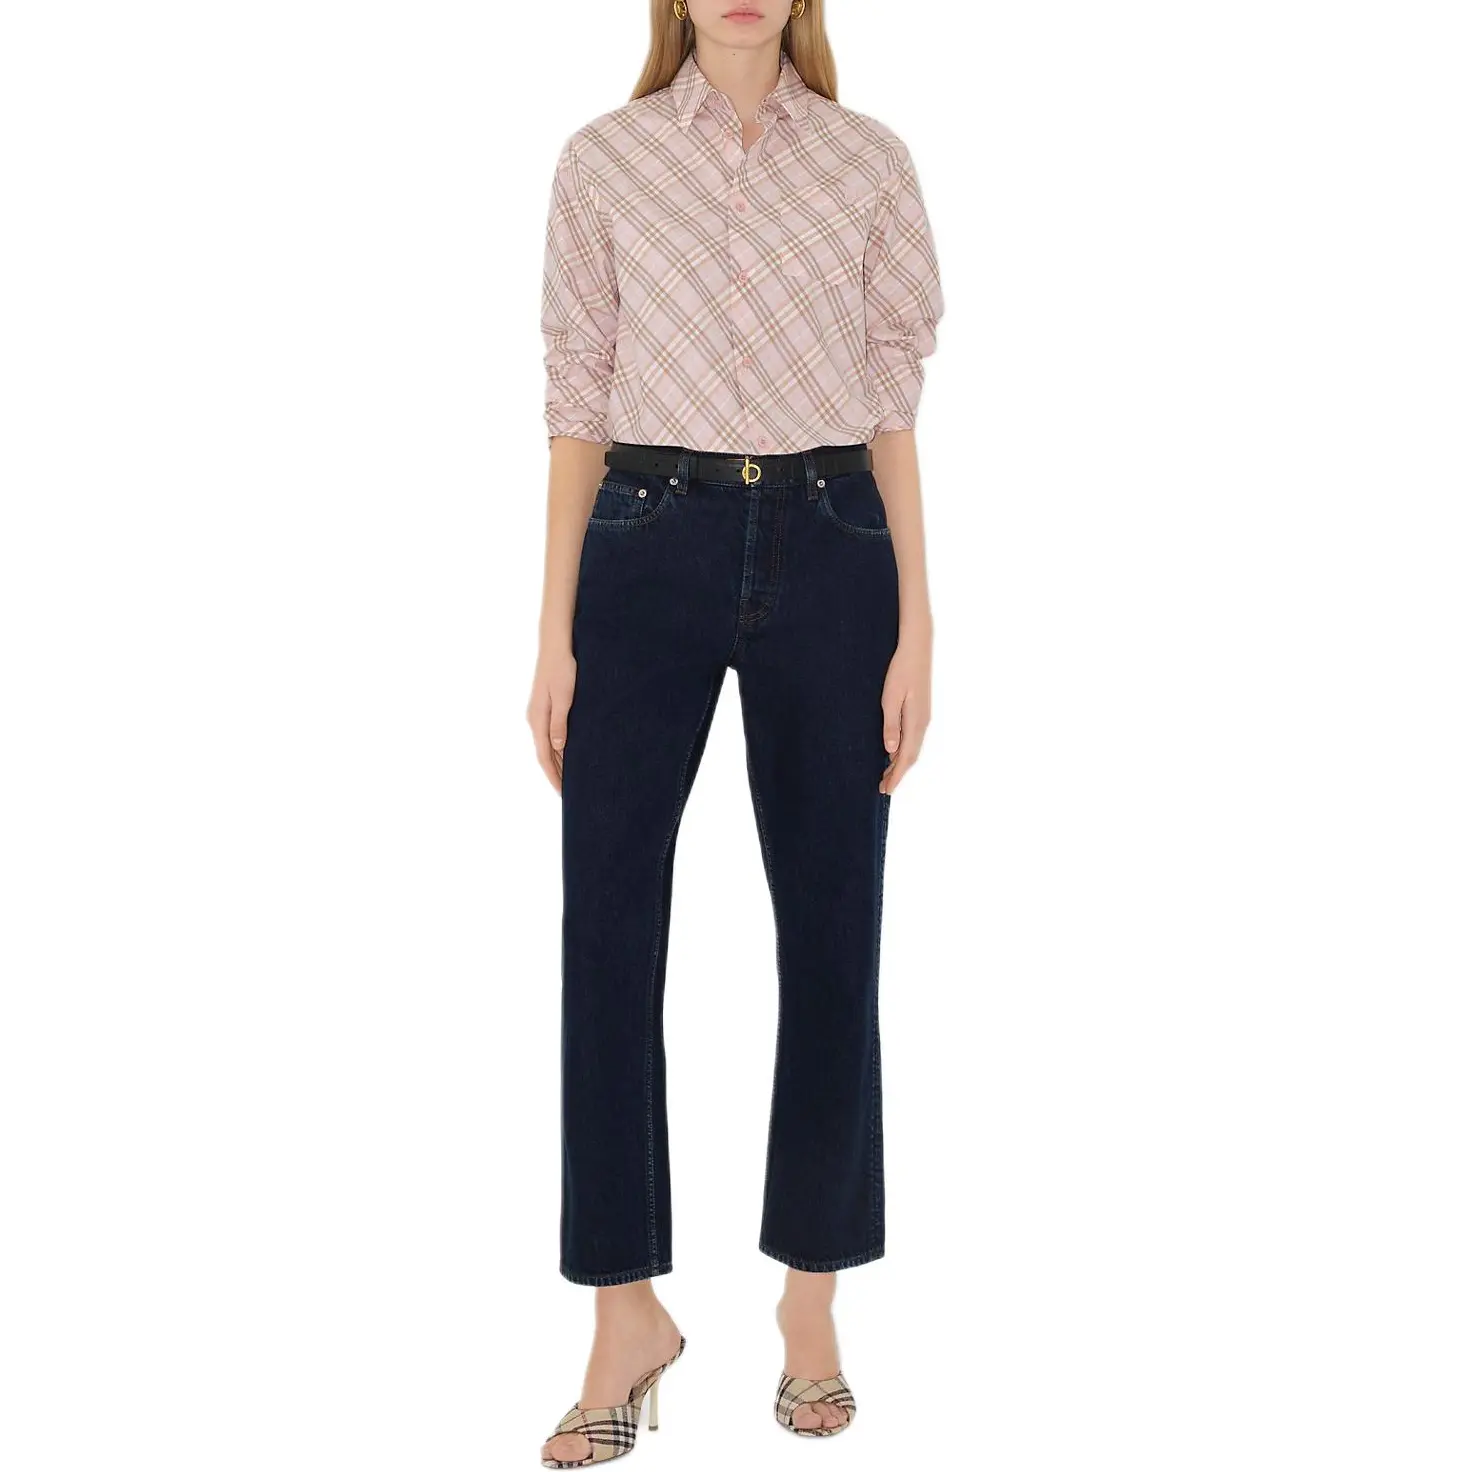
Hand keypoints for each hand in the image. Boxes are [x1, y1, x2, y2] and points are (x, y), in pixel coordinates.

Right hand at [527, 644, 576, 792]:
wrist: (556, 645)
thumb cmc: (562, 668)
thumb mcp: (564, 696)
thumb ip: (559, 722)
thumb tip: (557, 748)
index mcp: (538, 719)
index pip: (544, 756)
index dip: (554, 777)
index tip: (563, 794)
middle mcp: (535, 719)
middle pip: (545, 755)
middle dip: (556, 774)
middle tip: (569, 794)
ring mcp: (539, 714)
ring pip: (547, 746)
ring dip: (558, 763)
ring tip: (570, 780)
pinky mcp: (545, 707)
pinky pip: (550, 735)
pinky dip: (559, 749)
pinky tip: (568, 754)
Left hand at [879, 632, 931, 793]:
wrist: (917, 648)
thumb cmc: (901, 670)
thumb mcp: (890, 697)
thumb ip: (891, 724)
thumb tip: (890, 751)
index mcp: (915, 722)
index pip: (906, 757)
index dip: (896, 776)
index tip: (886, 790)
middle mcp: (923, 723)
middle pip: (911, 756)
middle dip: (897, 774)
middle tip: (882, 788)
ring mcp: (923, 717)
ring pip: (913, 748)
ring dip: (900, 763)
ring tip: (886, 775)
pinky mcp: (921, 711)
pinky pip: (913, 738)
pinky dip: (904, 751)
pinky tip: (894, 752)